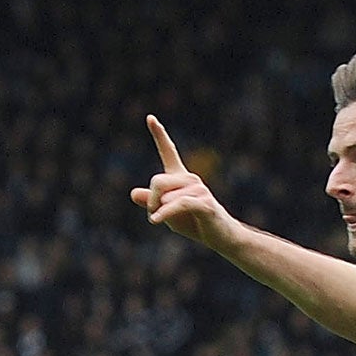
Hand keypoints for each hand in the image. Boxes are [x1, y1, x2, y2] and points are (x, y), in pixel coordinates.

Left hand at [130, 115, 235, 250]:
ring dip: (160, 212)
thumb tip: (133, 193)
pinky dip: (165, 213)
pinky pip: (178, 204)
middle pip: (157, 181)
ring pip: (166, 196)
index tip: (150, 118)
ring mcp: (200, 189)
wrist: (222, 237)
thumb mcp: (168, 213)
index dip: (159, 135)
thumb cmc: (196, 224)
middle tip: (152, 216)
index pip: (169, 152)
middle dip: (151, 200)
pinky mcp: (205, 203)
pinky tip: (155, 220)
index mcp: (181, 178)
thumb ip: (152, 203)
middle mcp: (191, 179)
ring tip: (164, 222)